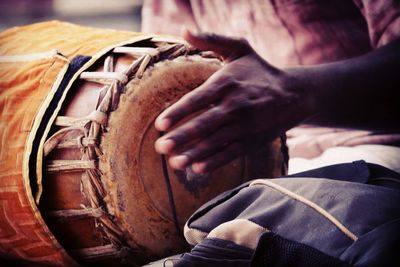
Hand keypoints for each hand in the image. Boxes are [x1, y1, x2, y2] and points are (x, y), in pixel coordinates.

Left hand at [154, 29, 313, 173]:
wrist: (294, 94)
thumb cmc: (259, 71)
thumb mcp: (239, 48)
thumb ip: (210, 39)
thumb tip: (183, 30)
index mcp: (228, 82)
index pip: (199, 99)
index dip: (179, 112)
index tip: (160, 124)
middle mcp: (237, 105)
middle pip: (205, 123)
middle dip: (182, 137)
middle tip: (160, 147)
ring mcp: (246, 126)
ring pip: (216, 142)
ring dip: (194, 154)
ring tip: (175, 163)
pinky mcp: (252, 141)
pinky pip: (232, 153)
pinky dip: (216, 162)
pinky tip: (198, 169)